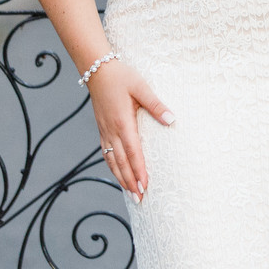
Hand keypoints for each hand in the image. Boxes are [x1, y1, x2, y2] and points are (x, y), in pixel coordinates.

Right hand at [88, 60, 173, 200]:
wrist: (97, 69)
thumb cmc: (122, 76)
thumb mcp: (141, 86)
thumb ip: (156, 105)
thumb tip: (172, 120)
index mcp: (123, 122)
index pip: (132, 152)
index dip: (138, 170)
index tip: (144, 186)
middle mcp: (111, 130)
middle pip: (121, 162)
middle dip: (130, 182)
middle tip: (139, 199)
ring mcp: (104, 131)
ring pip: (111, 161)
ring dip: (121, 178)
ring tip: (130, 193)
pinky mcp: (101, 129)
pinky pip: (105, 153)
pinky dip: (112, 167)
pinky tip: (118, 174)